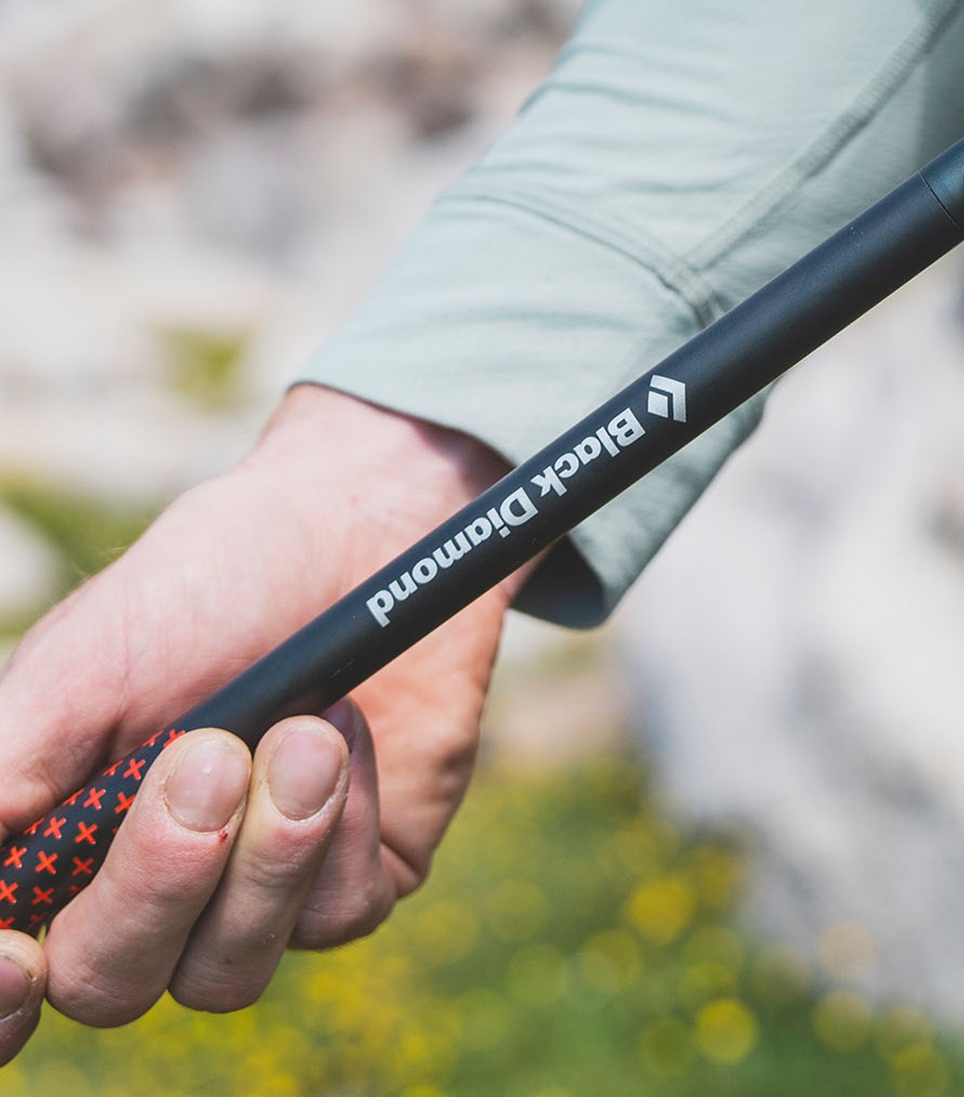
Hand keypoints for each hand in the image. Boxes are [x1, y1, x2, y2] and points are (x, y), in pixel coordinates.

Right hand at [0, 384, 514, 1057]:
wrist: (358, 530)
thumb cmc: (205, 585)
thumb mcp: (80, 666)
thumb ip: (5, 779)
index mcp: (57, 843)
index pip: (6, 985)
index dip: (1, 1002)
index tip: (19, 961)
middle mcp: (152, 888)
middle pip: (113, 983)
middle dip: (158, 878)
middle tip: (211, 754)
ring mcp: (256, 893)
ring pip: (228, 971)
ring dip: (269, 849)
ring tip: (307, 728)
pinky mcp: (357, 875)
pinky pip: (339, 915)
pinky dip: (344, 823)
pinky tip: (349, 735)